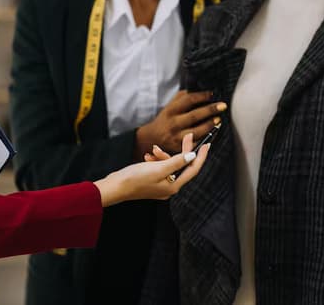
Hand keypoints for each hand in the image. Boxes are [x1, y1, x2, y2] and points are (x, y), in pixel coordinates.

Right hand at [95, 134, 209, 206]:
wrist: (115, 187)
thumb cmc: (135, 179)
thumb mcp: (158, 168)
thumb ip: (177, 161)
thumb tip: (193, 156)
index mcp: (174, 186)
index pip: (193, 169)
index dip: (201, 156)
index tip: (207, 144)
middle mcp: (169, 187)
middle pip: (182, 166)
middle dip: (182, 151)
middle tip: (186, 136)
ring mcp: (160, 186)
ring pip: (169, 165)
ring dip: (164, 155)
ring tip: (153, 149)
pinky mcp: (152, 182)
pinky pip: (159, 168)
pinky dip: (156, 160)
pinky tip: (147, 156)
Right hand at [135, 90, 225, 156]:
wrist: (151, 139)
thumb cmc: (165, 119)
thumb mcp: (169, 106)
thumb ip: (182, 98)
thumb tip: (201, 91)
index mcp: (170, 111)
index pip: (188, 100)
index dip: (202, 96)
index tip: (212, 94)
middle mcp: (173, 124)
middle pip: (195, 115)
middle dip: (211, 109)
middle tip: (223, 105)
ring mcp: (177, 137)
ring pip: (198, 131)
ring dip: (211, 124)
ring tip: (219, 119)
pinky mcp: (181, 148)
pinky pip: (198, 143)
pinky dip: (208, 137)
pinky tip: (214, 131)